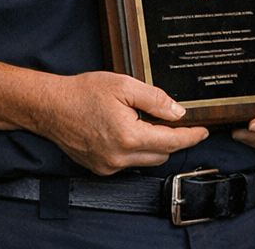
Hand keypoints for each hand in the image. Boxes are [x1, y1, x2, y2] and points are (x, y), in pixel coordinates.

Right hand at [30, 71, 208, 174]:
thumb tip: (178, 113)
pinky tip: (128, 131)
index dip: (191, 137)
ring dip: (154, 146)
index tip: (204, 132)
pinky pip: (128, 163)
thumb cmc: (84, 92)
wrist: (50, 106)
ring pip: (145, 160)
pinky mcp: (99, 168)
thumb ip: (156, 100)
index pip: (171, 142)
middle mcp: (119, 158)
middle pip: (161, 154)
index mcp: (129, 137)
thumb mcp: (125, 86)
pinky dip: (135, 150)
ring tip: (147, 122)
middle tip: (176, 121)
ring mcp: (108, 166)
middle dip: (172, 139)